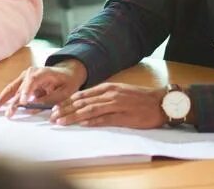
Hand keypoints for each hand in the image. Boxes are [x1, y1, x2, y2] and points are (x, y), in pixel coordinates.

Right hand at [0, 59, 87, 117]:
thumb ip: (49, 100)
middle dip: (11, 101)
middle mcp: (30, 73)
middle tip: (8, 114)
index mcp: (43, 72)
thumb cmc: (67, 81)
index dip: (26, 92)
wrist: (67, 72)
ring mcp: (24, 77)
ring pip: (11, 89)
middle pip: (18, 87)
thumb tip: (32, 109)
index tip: (22, 103)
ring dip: (2, 100)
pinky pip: (12, 91)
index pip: (32, 81)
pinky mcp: (22, 83)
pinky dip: (4, 99)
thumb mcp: (64, 92)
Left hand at [49, 83, 166, 127]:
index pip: (82, 95)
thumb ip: (102, 96)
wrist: (161, 102)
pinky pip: (105, 119)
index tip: (55, 108)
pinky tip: (82, 124)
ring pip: (90, 110)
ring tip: (62, 121)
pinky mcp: (124, 117)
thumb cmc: (139, 98)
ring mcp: (116, 105)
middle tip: (52, 116)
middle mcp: (109, 94)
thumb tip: (85, 102)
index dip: (67, 101)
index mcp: (107, 88)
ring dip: (74, 116)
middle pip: (82, 102)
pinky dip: (92, 121)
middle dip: (65, 109)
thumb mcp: (119, 91)